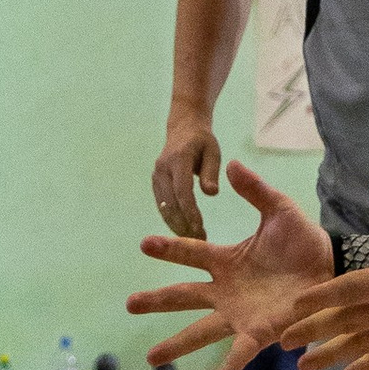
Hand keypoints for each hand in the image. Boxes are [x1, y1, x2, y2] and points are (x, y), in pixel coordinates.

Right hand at [132, 159, 331, 369]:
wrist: (331, 269)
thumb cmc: (302, 241)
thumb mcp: (279, 209)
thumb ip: (255, 190)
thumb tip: (231, 164)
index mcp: (227, 260)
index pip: (191, 253)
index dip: (169, 248)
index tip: (144, 243)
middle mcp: (226, 290)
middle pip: (185, 296)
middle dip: (157, 300)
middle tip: (130, 303)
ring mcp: (239, 314)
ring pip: (201, 331)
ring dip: (176, 344)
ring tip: (151, 359)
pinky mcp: (258, 333)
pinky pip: (238, 354)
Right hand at [154, 117, 223, 237]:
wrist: (183, 129)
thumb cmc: (203, 142)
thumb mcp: (213, 151)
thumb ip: (212, 172)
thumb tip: (211, 193)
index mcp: (178, 158)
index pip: (182, 190)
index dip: (190, 212)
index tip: (201, 229)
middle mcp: (163, 167)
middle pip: (171, 203)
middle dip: (184, 224)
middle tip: (201, 240)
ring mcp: (156, 175)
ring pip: (164, 208)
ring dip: (177, 226)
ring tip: (194, 240)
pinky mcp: (155, 183)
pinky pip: (161, 206)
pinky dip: (172, 220)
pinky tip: (184, 231)